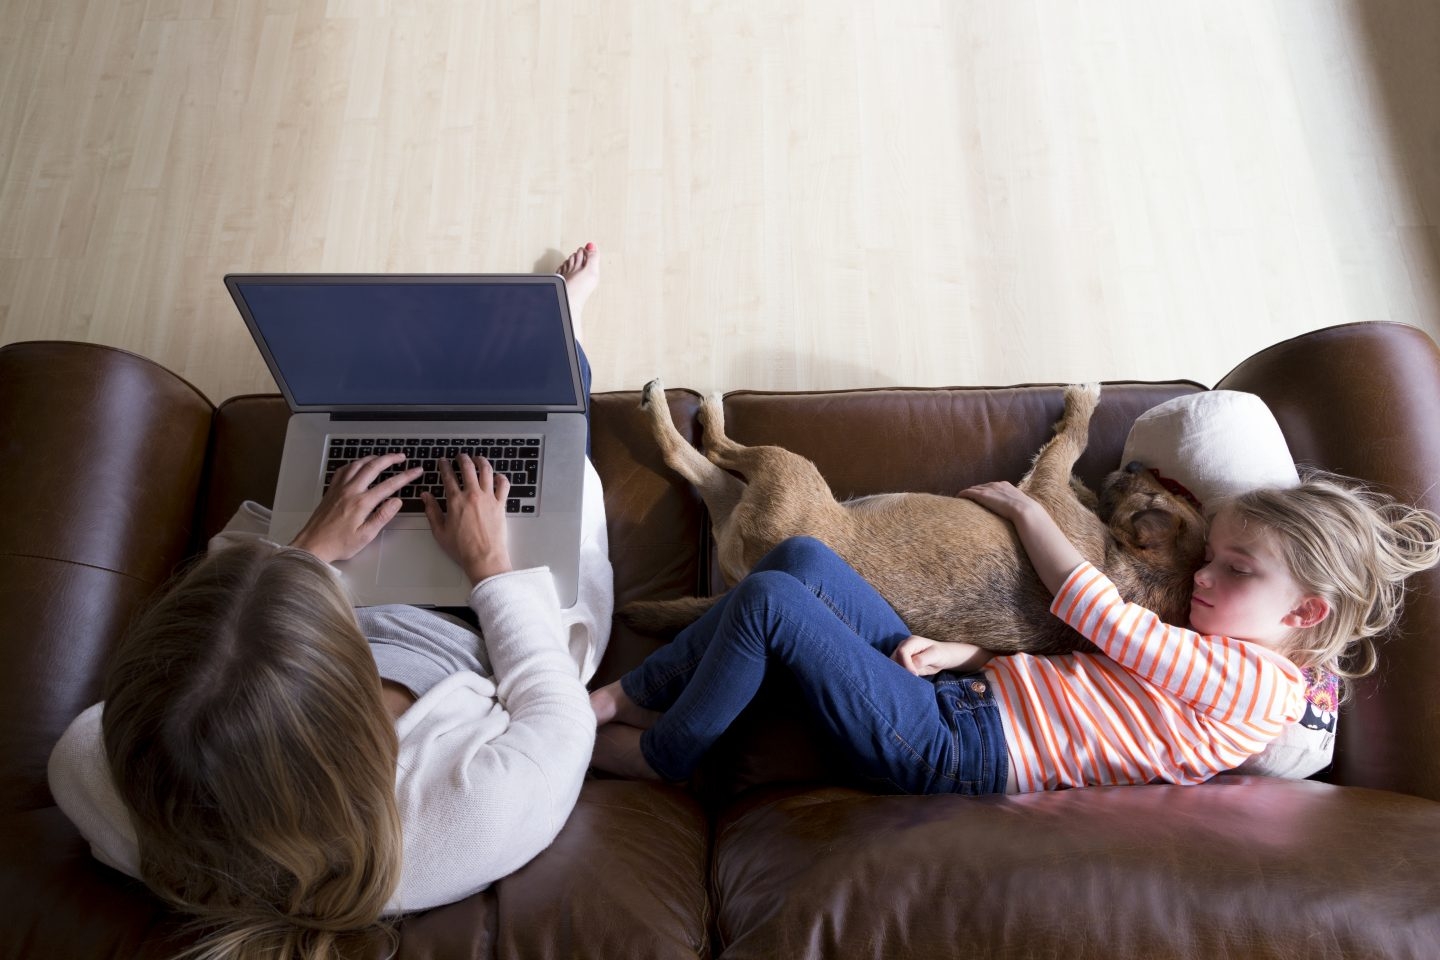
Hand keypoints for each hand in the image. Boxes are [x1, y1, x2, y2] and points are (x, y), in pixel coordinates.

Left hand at [290, 453, 421, 562]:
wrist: (312, 545)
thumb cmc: (338, 544)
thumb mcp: (366, 536)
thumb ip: (382, 516)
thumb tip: (396, 501)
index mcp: (362, 503)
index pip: (389, 484)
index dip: (406, 476)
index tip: (416, 471)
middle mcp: (350, 491)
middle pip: (373, 467)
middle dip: (390, 459)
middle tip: (401, 457)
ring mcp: (339, 488)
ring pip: (358, 464)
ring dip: (373, 458)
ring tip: (383, 457)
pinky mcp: (331, 490)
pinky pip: (344, 470)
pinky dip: (354, 463)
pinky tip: (358, 465)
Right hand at [422, 454, 512, 583]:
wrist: (484, 558)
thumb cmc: (462, 548)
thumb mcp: (439, 531)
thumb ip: (432, 511)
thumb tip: (425, 496)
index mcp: (455, 501)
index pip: (448, 477)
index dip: (444, 466)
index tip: (443, 461)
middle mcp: (472, 495)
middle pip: (468, 468)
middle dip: (462, 459)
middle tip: (460, 456)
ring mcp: (489, 498)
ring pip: (486, 472)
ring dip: (481, 462)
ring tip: (478, 458)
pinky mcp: (501, 505)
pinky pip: (503, 485)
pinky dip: (500, 477)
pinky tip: (497, 476)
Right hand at [891, 635, 992, 675]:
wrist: (943, 657)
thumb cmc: (942, 654)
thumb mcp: (935, 656)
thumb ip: (923, 659)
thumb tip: (912, 664)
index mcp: (912, 641)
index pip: (902, 652)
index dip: (906, 664)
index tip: (914, 675)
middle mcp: (904, 646)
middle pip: (894, 658)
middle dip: (899, 670)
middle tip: (908, 680)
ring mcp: (902, 654)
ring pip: (893, 664)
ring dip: (898, 673)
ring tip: (907, 681)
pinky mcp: (902, 662)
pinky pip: (897, 668)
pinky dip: (899, 675)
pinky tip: (906, 681)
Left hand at [956, 480, 1038, 522]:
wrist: (1025, 511)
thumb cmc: (1026, 514)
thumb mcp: (1021, 507)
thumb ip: (1016, 508)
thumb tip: (1020, 517)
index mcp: (1006, 486)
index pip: (991, 486)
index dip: (985, 491)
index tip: (980, 496)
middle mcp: (997, 484)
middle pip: (981, 486)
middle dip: (975, 491)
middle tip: (968, 498)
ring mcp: (990, 489)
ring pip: (974, 488)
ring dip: (968, 493)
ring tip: (962, 499)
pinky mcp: (983, 495)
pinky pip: (969, 492)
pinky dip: (963, 494)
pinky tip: (958, 497)